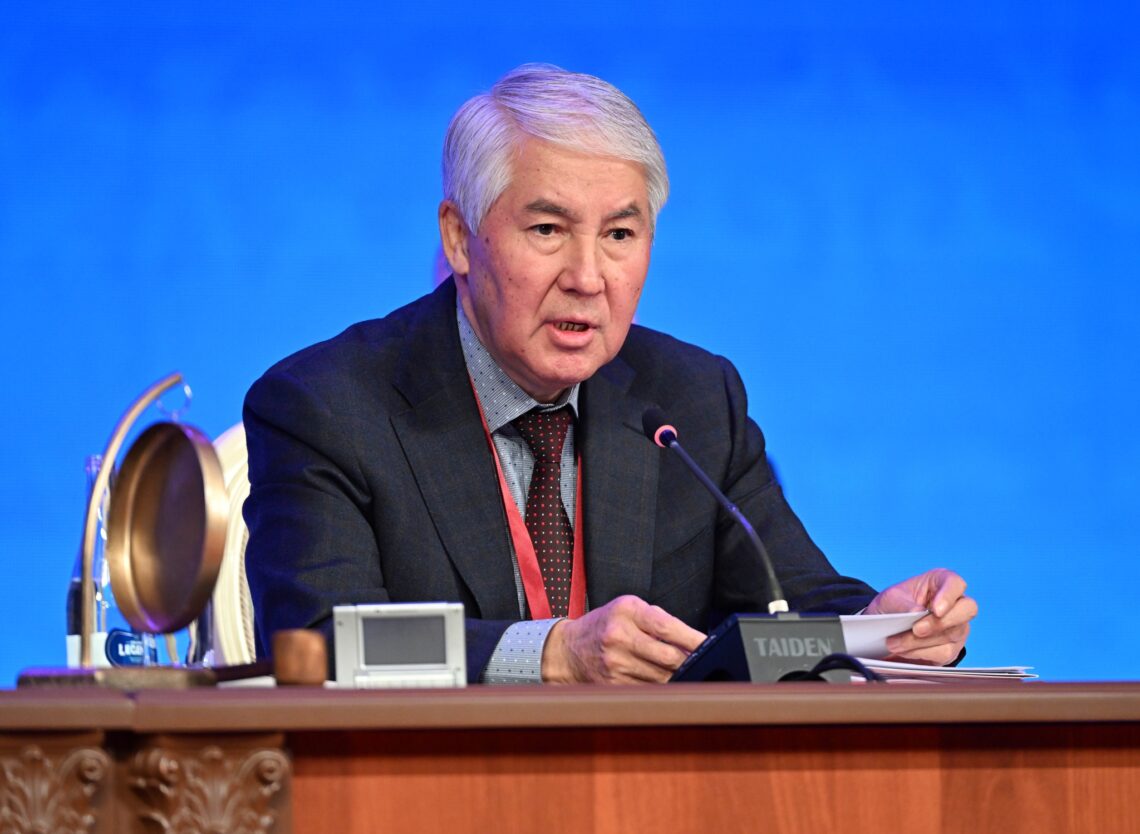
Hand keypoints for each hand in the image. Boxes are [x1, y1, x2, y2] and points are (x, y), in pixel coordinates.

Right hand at [541, 595, 706, 683]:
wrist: (568, 650)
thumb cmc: (605, 624)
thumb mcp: (628, 609)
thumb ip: (660, 620)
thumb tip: (696, 641)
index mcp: (626, 611)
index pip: (667, 627)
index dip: (693, 639)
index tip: (711, 645)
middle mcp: (619, 637)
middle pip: (669, 657)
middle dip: (691, 662)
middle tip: (706, 662)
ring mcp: (615, 664)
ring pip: (662, 677)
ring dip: (679, 677)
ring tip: (687, 672)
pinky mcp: (614, 685)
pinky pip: (649, 690)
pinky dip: (663, 688)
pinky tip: (668, 682)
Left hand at [864, 568, 976, 665]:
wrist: (886, 629)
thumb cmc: (894, 606)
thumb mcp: (890, 599)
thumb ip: (902, 603)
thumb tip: (916, 611)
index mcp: (941, 582)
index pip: (955, 584)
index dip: (949, 596)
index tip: (936, 610)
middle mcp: (956, 604)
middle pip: (967, 610)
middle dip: (940, 622)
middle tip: (916, 629)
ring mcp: (957, 627)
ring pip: (951, 635)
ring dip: (920, 641)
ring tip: (895, 642)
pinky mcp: (952, 648)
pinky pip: (943, 653)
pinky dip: (920, 653)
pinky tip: (904, 650)